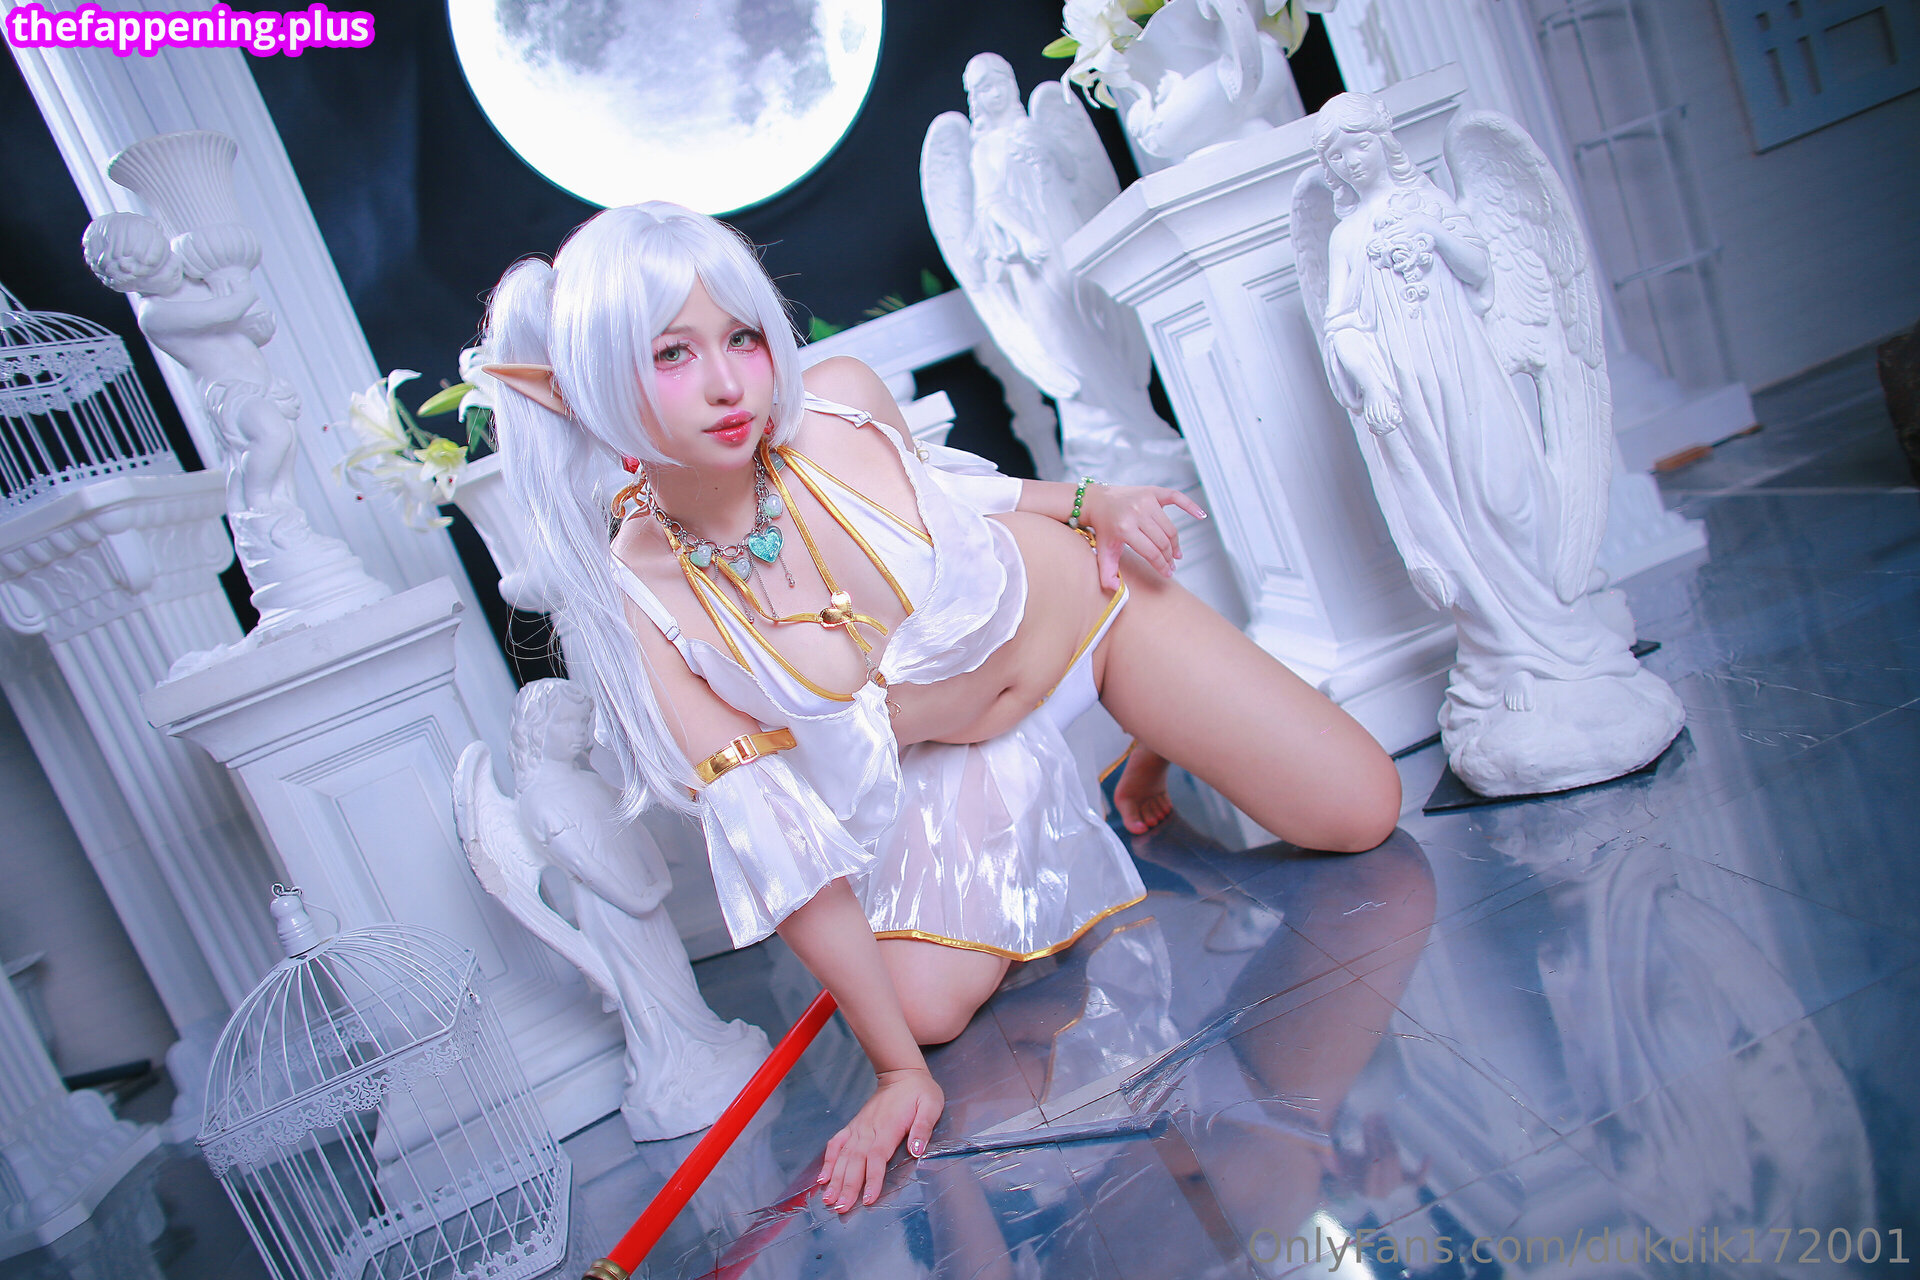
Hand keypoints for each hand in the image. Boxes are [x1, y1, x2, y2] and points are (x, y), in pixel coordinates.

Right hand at [817, 1066, 942, 1211]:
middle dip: (847, 1186)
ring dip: (835, 1179)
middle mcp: (870, 1129)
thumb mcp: (931, 1105)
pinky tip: (822, 1177)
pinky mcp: (854, 1126)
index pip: (877, 1157)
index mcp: (889, 1127)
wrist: (902, 1074)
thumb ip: (923, 1127)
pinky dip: (828, 1160)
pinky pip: (837, 1143)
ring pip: (844, 1156)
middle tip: (840, 1208)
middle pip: (856, 1161)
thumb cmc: (919, 1092)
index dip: (871, 1179)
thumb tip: (916, 1150)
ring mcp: (859, 1128)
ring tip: (828, 1199)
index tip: (867, 1198)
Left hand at [1079, 484, 1208, 589]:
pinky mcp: (1153, 491)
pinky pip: (1176, 497)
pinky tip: (1202, 516)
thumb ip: (1107, 572)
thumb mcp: (1103, 551)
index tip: (1167, 573)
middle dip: (1169, 557)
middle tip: (1171, 565)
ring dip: (1175, 543)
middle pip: (1162, 541)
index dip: (1162, 565)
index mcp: (1125, 529)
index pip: (1151, 552)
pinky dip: (1190, 506)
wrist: (1097, 501)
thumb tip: (1115, 588)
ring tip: (1176, 554)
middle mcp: (1137, 513)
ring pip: (1169, 528)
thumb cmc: (1103, 527)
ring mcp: (1146, 501)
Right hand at [1361, 385, 1402, 434]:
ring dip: (1376, 420)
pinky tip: (1370, 422)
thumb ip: (1389, 405)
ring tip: (1378, 423)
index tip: (1390, 420)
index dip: (1389, 416)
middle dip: (1383, 420)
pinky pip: (1367, 413)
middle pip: (1381, 413)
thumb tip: (1393, 413)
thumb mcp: (1387, 397)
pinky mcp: (1366, 405)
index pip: (1388, 410)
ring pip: (1374, 414)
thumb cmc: (1381, 392)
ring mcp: (1371, 404)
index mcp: (1384, 400)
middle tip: (1385, 424)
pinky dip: (1368, 418)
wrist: (1371, 386)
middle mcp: (1378, 402)